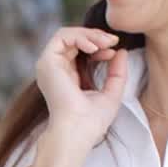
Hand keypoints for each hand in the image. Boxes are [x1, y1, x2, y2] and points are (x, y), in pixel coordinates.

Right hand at [34, 26, 128, 160]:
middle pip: (74, 40)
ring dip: (89, 34)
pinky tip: (94, 47)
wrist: (77, 132)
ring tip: (105, 42)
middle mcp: (56, 71)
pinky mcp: (47, 62)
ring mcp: (49, 66)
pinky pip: (62, 36)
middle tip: (112, 41)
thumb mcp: (111, 93)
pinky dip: (80, 36)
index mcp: (67, 78)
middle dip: (96, 36)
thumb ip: (117, 72)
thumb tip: (121, 51)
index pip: (80, 51)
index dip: (99, 46)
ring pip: (67, 34)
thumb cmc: (91, 122)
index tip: (114, 51)